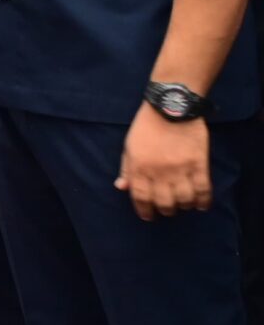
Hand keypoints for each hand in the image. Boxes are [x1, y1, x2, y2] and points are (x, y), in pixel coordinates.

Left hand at [118, 105, 212, 219]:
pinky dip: (203, 201)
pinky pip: (203, 190)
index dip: (144, 211)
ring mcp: (180, 169)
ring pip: (184, 200)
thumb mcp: (129, 146)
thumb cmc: (146, 127)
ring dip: (184, 206)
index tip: (148, 216)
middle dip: (165, 210)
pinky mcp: (199, 164)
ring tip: (183, 204)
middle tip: (167, 208)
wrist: (170, 108)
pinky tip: (201, 205)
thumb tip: (121, 188)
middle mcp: (159, 172)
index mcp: (139, 167)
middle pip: (164, 203)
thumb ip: (126, 169)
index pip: (141, 198)